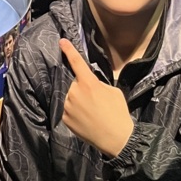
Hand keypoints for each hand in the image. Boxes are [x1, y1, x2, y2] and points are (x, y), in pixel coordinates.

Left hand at [59, 39, 133, 157]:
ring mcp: (68, 106)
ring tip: (92, 113)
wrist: (116, 139)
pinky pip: (69, 110)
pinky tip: (86, 120)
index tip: (62, 41)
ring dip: (78, 101)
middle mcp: (74, 92)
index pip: (77, 62)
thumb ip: (99, 84)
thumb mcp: (113, 92)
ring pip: (71, 98)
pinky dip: (76, 113)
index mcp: (88, 83)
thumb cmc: (118, 113)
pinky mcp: (65, 118)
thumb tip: (90, 84)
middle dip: (83, 89)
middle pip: (76, 85)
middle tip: (97, 102)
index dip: (69, 50)